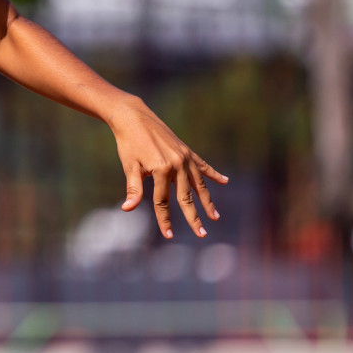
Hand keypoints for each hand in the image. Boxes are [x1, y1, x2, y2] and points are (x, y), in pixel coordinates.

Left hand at [108, 96, 227, 238]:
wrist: (133, 117)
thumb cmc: (128, 143)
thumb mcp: (129, 166)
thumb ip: (134, 189)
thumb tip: (127, 209)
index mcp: (162, 169)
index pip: (163, 201)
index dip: (164, 219)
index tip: (168, 236)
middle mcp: (177, 164)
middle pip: (186, 197)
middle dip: (193, 217)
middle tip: (202, 235)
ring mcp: (184, 157)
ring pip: (198, 184)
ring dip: (207, 200)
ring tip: (214, 216)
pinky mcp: (186, 150)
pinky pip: (202, 165)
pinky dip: (213, 174)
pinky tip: (225, 181)